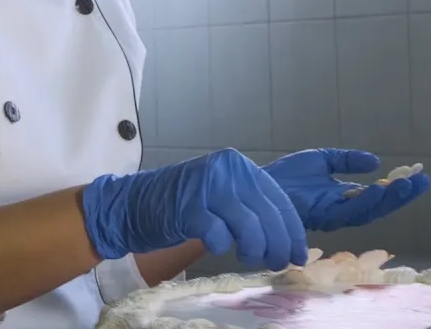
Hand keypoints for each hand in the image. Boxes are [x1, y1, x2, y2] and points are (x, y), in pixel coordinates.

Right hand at [81, 148, 307, 270]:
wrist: (131, 204)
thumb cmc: (179, 205)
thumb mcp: (222, 197)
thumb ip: (250, 207)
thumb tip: (287, 238)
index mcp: (239, 165)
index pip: (278, 199)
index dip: (292, 231)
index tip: (299, 254)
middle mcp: (227, 169)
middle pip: (268, 215)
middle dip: (278, 246)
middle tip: (277, 264)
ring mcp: (207, 185)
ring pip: (249, 227)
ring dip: (254, 250)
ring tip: (247, 258)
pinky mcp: (188, 206)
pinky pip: (219, 235)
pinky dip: (221, 247)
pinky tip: (216, 247)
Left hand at [262, 149, 428, 232]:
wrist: (259, 183)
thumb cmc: (286, 176)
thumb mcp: (322, 160)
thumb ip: (347, 161)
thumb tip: (376, 163)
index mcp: (342, 197)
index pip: (376, 195)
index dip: (397, 187)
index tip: (418, 175)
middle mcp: (341, 209)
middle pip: (378, 206)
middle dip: (401, 196)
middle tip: (423, 182)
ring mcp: (332, 215)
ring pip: (368, 211)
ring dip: (389, 199)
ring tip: (406, 185)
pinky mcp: (322, 216)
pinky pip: (349, 212)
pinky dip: (366, 201)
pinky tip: (378, 189)